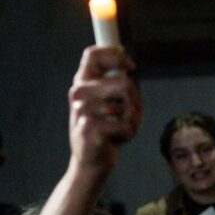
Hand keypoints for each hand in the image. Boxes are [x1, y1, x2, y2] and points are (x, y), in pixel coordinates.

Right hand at [67, 46, 141, 173]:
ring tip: (120, 128)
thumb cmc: (108, 129)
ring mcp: (82, 109)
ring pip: (129, 105)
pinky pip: (126, 126)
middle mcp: (78, 92)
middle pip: (124, 83)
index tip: (131, 66)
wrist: (93, 160)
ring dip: (133, 120)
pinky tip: (116, 139)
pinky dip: (129, 134)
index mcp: (83, 82)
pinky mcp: (89, 127)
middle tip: (129, 115)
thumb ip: (120, 85)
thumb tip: (127, 68)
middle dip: (136, 101)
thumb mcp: (115, 103)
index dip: (115, 54)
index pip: (93, 54)